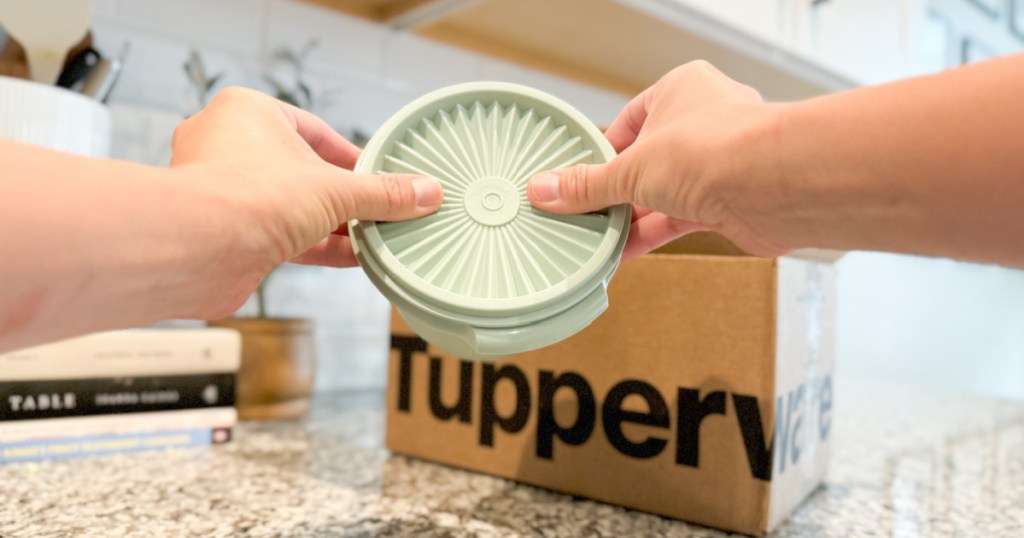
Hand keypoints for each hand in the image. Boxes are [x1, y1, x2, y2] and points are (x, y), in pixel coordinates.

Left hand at [170, 87, 442, 317]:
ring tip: (374, 237)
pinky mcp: (227, 233)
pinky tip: (352, 258)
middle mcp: (230, 147)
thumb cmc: (246, 196)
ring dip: (334, 225)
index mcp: (250, 113)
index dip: (355, 158)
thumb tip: (425, 192)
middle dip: (345, 197)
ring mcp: (226, 192)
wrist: (196, 250)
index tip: (384, 177)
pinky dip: (317, 246)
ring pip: (293, 206)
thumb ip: (383, 193)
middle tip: (382, 210)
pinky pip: (282, 235)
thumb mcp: (335, 190)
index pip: (316, 132)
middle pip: (305, 172)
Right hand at [527, 61, 786, 259]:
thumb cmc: (715, 149)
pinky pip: (678, 220)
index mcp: (680, 91)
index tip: (573, 179)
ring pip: (661, 194)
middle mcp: (702, 123)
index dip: (600, 153)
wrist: (778, 185)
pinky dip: (649, 236)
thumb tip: (544, 190)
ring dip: (629, 219)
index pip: (628, 121)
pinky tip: (620, 255)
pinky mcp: (728, 203)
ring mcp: (717, 165)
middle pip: (644, 162)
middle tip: (578, 214)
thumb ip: (588, 185)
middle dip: (613, 192)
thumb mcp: (632, 168)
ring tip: (592, 241)